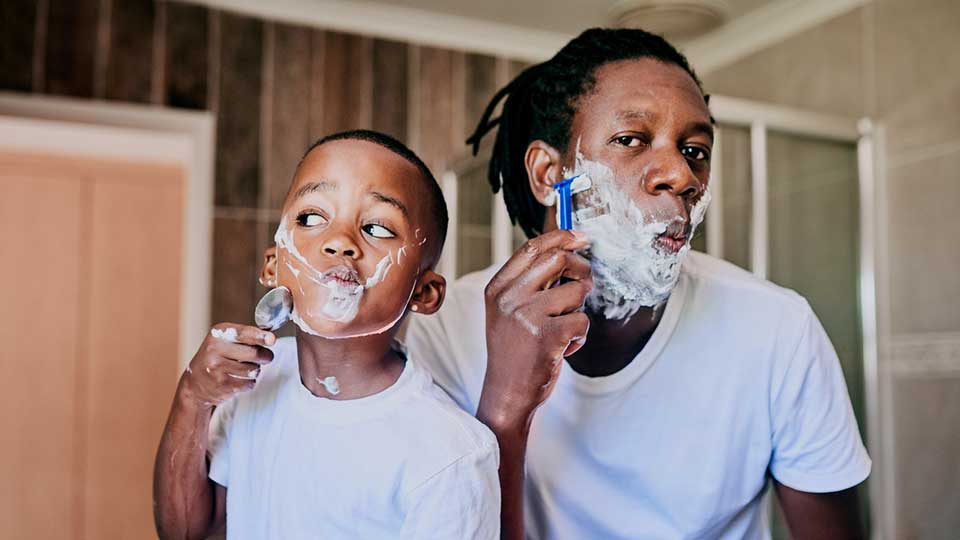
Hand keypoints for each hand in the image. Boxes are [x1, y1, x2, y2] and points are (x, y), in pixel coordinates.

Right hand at [178, 323, 275, 408]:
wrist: (196, 383)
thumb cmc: (217, 357)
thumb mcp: (226, 340)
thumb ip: (247, 336)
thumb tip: (270, 336)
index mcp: (218, 334)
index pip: (244, 333)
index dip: (260, 336)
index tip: (271, 339)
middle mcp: (214, 349)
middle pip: (254, 353)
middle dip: (265, 356)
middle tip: (264, 357)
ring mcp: (216, 368)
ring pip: (253, 369)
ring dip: (254, 370)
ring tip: (243, 369)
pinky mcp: (221, 384)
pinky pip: (249, 383)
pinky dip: (248, 382)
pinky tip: (237, 379)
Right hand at [479, 229, 592, 429]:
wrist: (507, 393)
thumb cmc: (515, 350)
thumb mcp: (510, 310)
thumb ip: (531, 282)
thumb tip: (567, 249)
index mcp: (497, 288)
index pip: (532, 247)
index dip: (562, 236)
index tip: (582, 237)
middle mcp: (508, 298)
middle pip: (559, 259)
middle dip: (581, 270)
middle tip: (584, 285)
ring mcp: (526, 317)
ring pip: (577, 291)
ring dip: (580, 310)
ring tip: (564, 328)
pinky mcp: (547, 337)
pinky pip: (582, 321)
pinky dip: (580, 336)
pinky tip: (564, 348)